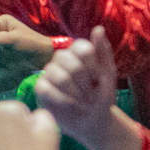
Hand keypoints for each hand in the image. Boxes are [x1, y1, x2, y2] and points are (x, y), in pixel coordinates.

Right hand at [0, 15, 57, 57]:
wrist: (41, 54)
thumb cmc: (29, 43)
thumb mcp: (13, 38)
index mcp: (2, 20)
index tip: (3, 42)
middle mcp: (0, 27)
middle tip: (4, 48)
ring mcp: (2, 37)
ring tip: (6, 53)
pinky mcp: (4, 46)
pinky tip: (5, 56)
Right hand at [33, 29, 118, 148]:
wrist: (92, 121)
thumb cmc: (101, 96)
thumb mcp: (108, 74)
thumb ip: (104, 51)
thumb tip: (98, 29)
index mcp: (78, 51)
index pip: (83, 49)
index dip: (93, 67)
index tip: (99, 80)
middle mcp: (62, 58)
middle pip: (71, 64)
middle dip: (85, 84)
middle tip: (91, 97)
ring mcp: (49, 72)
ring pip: (59, 77)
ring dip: (76, 94)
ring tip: (83, 103)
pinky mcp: (40, 88)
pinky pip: (46, 88)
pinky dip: (62, 99)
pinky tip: (71, 105)